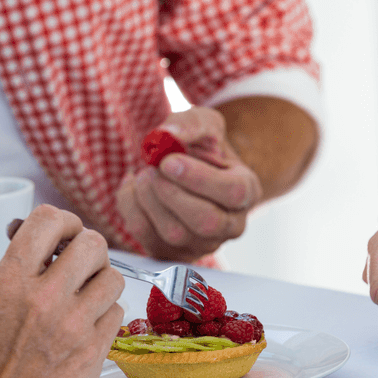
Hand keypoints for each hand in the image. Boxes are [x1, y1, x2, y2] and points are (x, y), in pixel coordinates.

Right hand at [0, 205, 124, 377]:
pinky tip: (89, 329)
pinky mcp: (94, 352)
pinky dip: (106, 317)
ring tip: (87, 301)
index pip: (48, 219)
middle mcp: (43, 297)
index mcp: (9, 281)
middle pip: (93, 243)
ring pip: (113, 276)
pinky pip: (118, 313)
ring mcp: (72, 324)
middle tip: (81, 269)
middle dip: (90, 252)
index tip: (65, 235)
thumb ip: (16, 273)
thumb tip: (39, 239)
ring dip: (102, 285)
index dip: (64, 222)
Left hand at [116, 106, 261, 261]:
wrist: (189, 169)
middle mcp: (230, 225)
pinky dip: (130, 208)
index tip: (169, 161)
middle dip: (171, 193)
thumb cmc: (201, 147)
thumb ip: (191, 124)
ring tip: (144, 174)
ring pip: (175, 234)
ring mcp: (202, 245)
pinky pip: (146, 238)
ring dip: (149, 199)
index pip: (233, 193)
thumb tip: (168, 135)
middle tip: (153, 168)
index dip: (199, 179)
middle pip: (206, 222)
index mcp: (247, 191)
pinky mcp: (172, 253)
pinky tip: (134, 187)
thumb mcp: (203, 123)